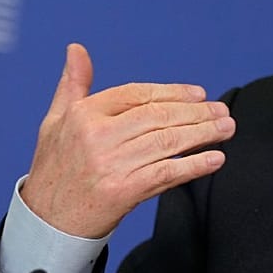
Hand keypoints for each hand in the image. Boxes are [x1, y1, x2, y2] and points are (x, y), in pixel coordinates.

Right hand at [19, 44, 235, 238]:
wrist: (47, 223)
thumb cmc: (54, 170)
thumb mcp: (55, 121)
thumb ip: (72, 84)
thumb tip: (77, 48)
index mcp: (83, 115)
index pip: (137, 94)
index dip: (172, 92)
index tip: (199, 94)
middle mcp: (97, 136)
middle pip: (158, 117)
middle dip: (196, 113)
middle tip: (222, 111)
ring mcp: (111, 165)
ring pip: (166, 142)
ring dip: (203, 134)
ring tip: (226, 128)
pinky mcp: (122, 192)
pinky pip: (166, 174)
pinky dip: (194, 165)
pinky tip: (215, 158)